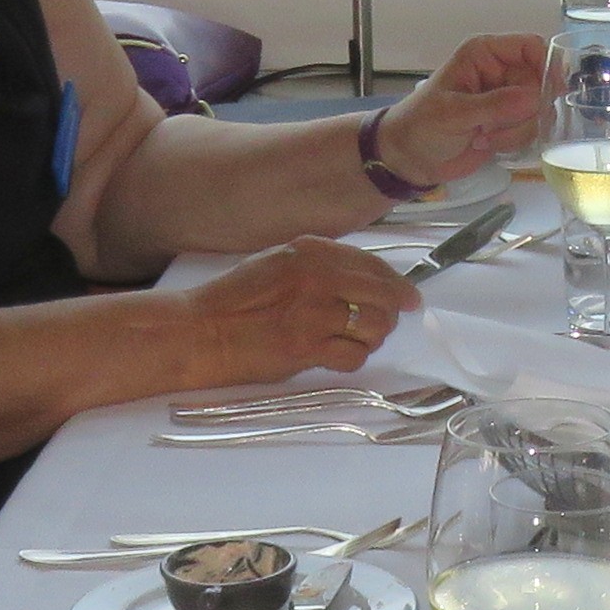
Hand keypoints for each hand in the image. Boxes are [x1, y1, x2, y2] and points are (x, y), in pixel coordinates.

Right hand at [166, 232, 413, 390]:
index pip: (371, 265)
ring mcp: (315, 312)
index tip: (408, 297)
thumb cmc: (232, 301)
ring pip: (375, 326)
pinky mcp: (309, 346)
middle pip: (382, 295)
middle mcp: (318, 276)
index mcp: (310, 251)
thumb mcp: (276, 264)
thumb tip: (363, 281)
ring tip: (353, 341)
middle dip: (390, 314)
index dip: (395, 284)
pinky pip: (354, 355)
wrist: (201, 332)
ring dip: (372, 338)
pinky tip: (336, 356)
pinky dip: (352, 358)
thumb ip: (318, 266)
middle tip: (382, 326)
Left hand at [376, 33, 550, 194]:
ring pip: (539, 109)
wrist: (409, 157)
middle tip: (498, 126)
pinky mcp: (510, 123)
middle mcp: (501, 72)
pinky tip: (486, 144)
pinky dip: (514, 141)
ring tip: (483, 137)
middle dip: (527, 110)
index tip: (552, 93)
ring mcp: (507, 99)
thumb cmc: (421, 125)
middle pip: (541, 82)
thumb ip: (495, 105)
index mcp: (485, 54)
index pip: (531, 47)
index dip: (547, 65)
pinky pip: (532, 129)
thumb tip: (535, 98)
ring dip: (517, 130)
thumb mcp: (454, 113)